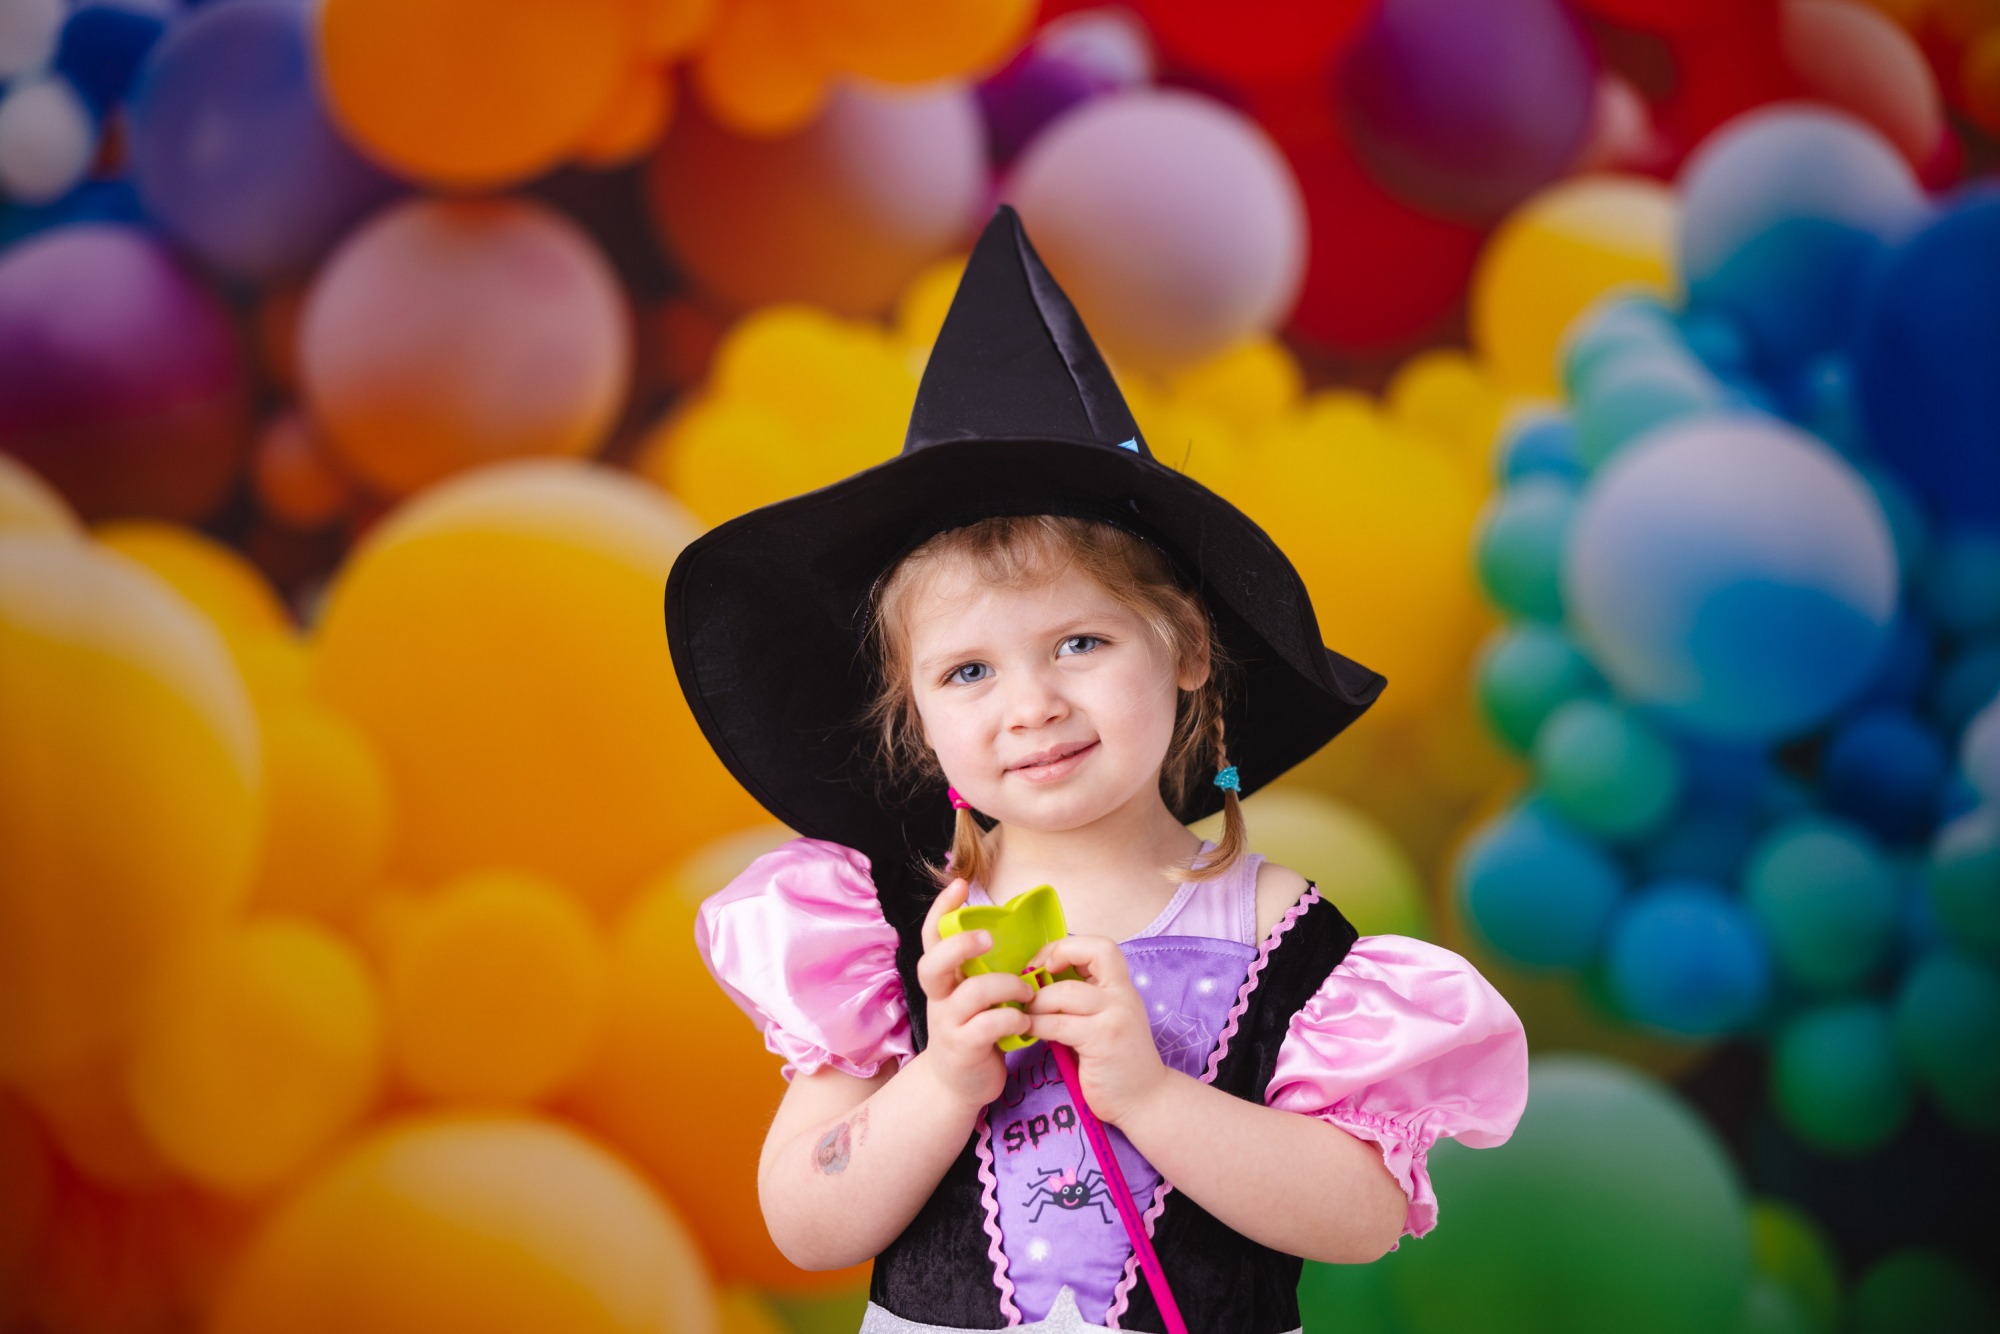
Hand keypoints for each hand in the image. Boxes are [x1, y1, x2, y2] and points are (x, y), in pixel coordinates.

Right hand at [909, 878, 1033, 1112]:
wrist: (958, 1087)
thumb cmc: (973, 1032)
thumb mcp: (971, 997)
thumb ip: (980, 971)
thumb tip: (1010, 933)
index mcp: (943, 979)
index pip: (932, 937)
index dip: (941, 909)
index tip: (959, 883)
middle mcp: (938, 998)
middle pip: (933, 963)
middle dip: (961, 946)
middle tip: (988, 940)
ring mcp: (948, 1024)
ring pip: (970, 993)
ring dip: (1007, 987)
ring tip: (1028, 992)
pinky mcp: (964, 1049)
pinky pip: (988, 1026)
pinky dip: (1013, 1020)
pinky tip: (1026, 1024)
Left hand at [1024, 935, 1169, 1126]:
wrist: (1145, 1099)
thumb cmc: (1117, 1059)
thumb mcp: (1106, 1019)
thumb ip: (1084, 999)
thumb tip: (1039, 981)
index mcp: (1122, 987)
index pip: (1101, 946)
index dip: (1067, 947)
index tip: (1044, 965)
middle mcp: (1123, 996)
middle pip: (1092, 953)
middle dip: (1052, 958)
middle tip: (1031, 981)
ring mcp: (1115, 1017)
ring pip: (1066, 992)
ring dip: (1037, 1001)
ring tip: (1025, 1013)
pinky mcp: (1103, 1042)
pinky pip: (1058, 1024)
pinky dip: (1036, 1026)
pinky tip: (1028, 1032)